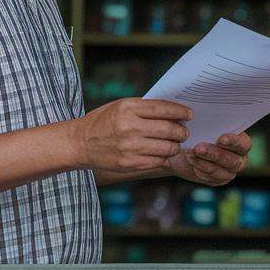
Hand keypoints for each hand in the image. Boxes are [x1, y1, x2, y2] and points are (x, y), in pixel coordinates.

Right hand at [73, 98, 190, 172]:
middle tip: (183, 132)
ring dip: (174, 146)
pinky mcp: (130, 163)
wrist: (79, 143)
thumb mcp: (120, 106)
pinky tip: (160, 153)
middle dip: (182, 131)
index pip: (163, 108)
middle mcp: (130, 127)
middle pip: (169, 129)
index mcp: (128, 108)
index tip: (189, 114)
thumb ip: (144, 108)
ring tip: (173, 143)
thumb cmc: (103, 122)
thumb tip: (173, 112)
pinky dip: (163, 157)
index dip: (180, 111)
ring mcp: (130, 147)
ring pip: (167, 147)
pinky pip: (158, 161)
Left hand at [166, 132, 251, 185]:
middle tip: (199, 148)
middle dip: (215, 154)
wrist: (186, 149)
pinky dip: (200, 169)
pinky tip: (191, 161)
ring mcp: (230, 171)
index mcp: (241, 142)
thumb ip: (211, 124)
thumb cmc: (199, 132)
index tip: (221, 139)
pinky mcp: (219, 180)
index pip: (244, 144)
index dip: (234, 142)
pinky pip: (211, 178)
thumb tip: (207, 117)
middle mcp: (239, 158)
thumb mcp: (205, 125)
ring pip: (221, 171)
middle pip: (233, 160)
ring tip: (190, 154)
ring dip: (204, 162)